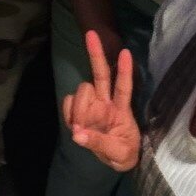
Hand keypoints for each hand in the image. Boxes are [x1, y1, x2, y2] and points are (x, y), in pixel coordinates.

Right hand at [62, 30, 139, 170]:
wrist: (117, 162)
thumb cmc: (125, 153)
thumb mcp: (119, 154)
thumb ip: (99, 144)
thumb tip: (77, 135)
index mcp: (122, 110)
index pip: (124, 87)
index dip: (125, 70)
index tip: (125, 52)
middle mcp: (107, 102)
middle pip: (101, 74)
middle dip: (96, 53)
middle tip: (91, 32)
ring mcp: (93, 106)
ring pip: (82, 89)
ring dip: (78, 106)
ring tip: (80, 126)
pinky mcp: (80, 114)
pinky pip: (69, 103)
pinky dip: (69, 112)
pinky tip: (75, 125)